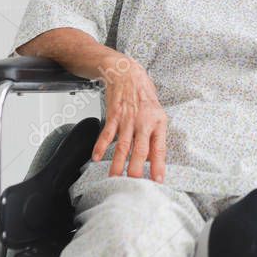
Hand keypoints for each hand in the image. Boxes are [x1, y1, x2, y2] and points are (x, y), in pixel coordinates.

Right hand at [91, 52, 167, 181]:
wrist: (128, 72)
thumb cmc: (144, 94)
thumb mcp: (157, 113)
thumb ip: (155, 135)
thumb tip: (153, 159)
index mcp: (158, 122)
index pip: (159, 148)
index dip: (158, 165)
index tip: (157, 180)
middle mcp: (144, 121)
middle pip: (140, 149)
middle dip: (136, 169)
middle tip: (133, 185)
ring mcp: (128, 118)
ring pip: (123, 145)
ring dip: (117, 163)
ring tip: (114, 178)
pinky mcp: (114, 115)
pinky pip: (107, 133)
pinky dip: (101, 146)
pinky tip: (96, 158)